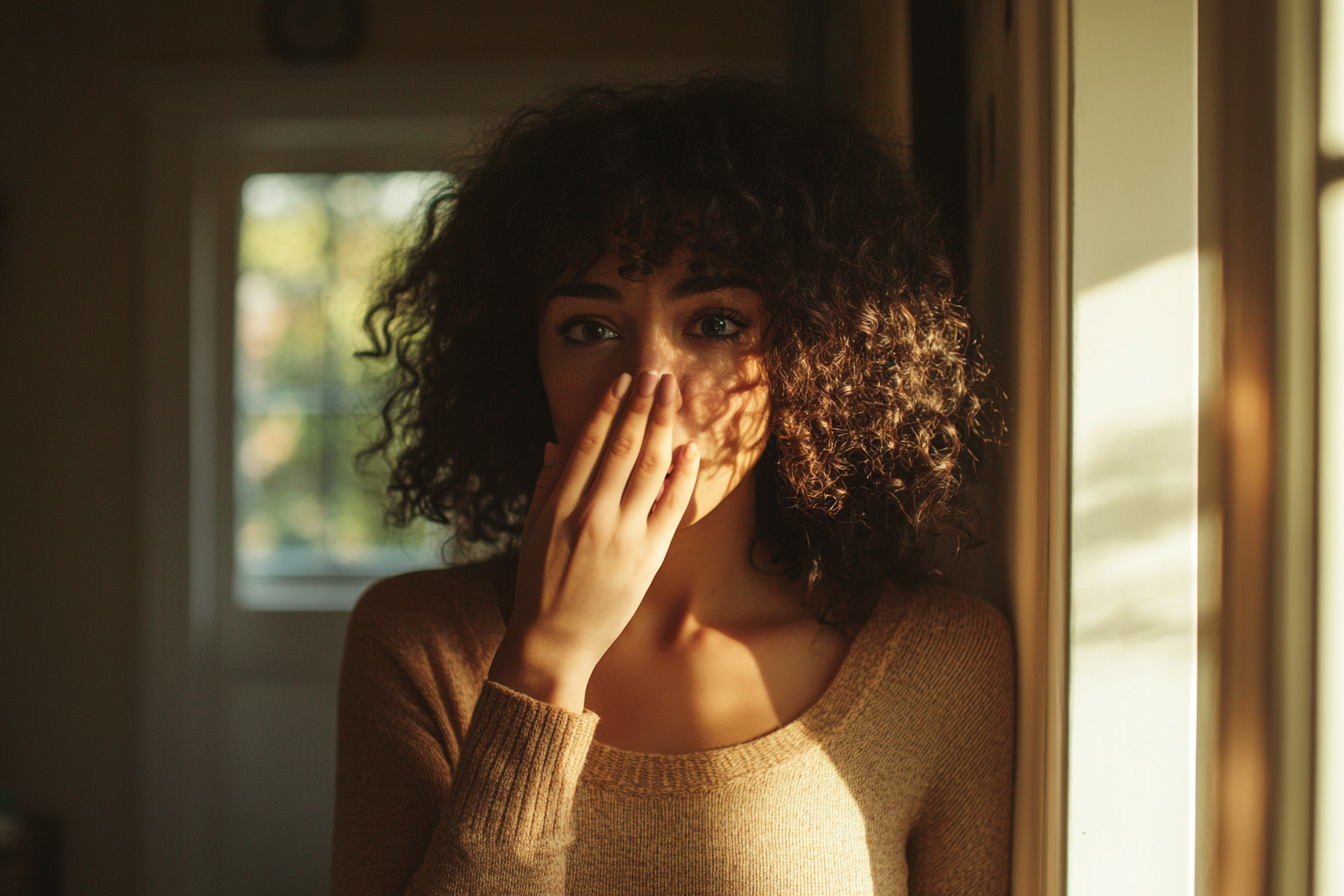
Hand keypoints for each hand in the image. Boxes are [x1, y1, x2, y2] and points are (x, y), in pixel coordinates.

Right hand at [488, 370, 700, 712]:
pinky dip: (682, 474)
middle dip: (644, 404)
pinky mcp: (648, 556)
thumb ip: (546, 483)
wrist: (553, 639)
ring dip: (665, 426)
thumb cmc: (538, 582)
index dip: (611, 406)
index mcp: (561, 503)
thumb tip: (557, 441)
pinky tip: (688, 447)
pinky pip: (672, 506)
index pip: (591, 442)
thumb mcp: (531, 528)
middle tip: (658, 374)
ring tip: (673, 397)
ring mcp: (624, 534)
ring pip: (652, 467)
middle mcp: (593, 513)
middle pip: (626, 445)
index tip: (626, 379)